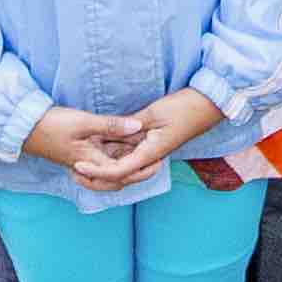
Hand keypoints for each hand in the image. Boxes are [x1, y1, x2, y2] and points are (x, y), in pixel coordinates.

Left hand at [70, 90, 217, 190]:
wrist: (208, 106)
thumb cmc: (184, 108)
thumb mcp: (153, 113)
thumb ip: (130, 124)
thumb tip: (109, 133)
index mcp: (151, 153)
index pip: (119, 170)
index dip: (96, 170)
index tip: (78, 164)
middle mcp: (150, 157)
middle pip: (119, 175)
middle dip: (96, 175)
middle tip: (74, 168)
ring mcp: (150, 152)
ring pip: (123, 166)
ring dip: (103, 165)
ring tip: (81, 160)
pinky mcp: (151, 145)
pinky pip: (129, 154)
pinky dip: (113, 153)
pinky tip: (98, 147)